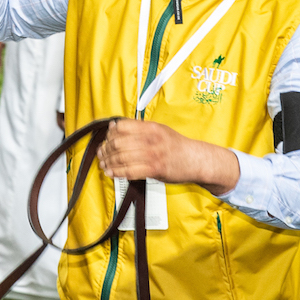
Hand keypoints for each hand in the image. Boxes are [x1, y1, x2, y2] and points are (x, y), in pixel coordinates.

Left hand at [97, 118, 240, 194]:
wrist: (196, 160)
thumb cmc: (176, 146)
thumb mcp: (159, 130)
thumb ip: (138, 128)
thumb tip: (115, 127)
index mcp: (150, 127)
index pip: (121, 126)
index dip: (110, 133)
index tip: (107, 139)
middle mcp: (150, 139)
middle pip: (118, 142)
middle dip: (106, 149)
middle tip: (102, 154)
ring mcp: (153, 154)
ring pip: (121, 157)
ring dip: (108, 162)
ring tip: (104, 164)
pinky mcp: (155, 169)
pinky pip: (130, 171)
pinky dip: (117, 172)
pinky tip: (111, 173)